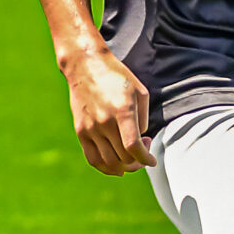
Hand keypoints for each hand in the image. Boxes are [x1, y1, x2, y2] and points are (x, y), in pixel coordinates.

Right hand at [63, 46, 154, 174]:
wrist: (85, 66)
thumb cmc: (117, 77)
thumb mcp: (140, 93)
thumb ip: (142, 120)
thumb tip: (140, 141)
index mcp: (122, 110)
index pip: (133, 147)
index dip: (146, 158)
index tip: (152, 160)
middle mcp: (104, 121)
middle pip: (123, 157)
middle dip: (138, 161)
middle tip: (144, 148)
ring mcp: (90, 128)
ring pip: (109, 162)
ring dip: (124, 167)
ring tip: (131, 158)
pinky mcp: (80, 131)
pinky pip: (93, 159)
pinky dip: (106, 167)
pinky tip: (116, 166)